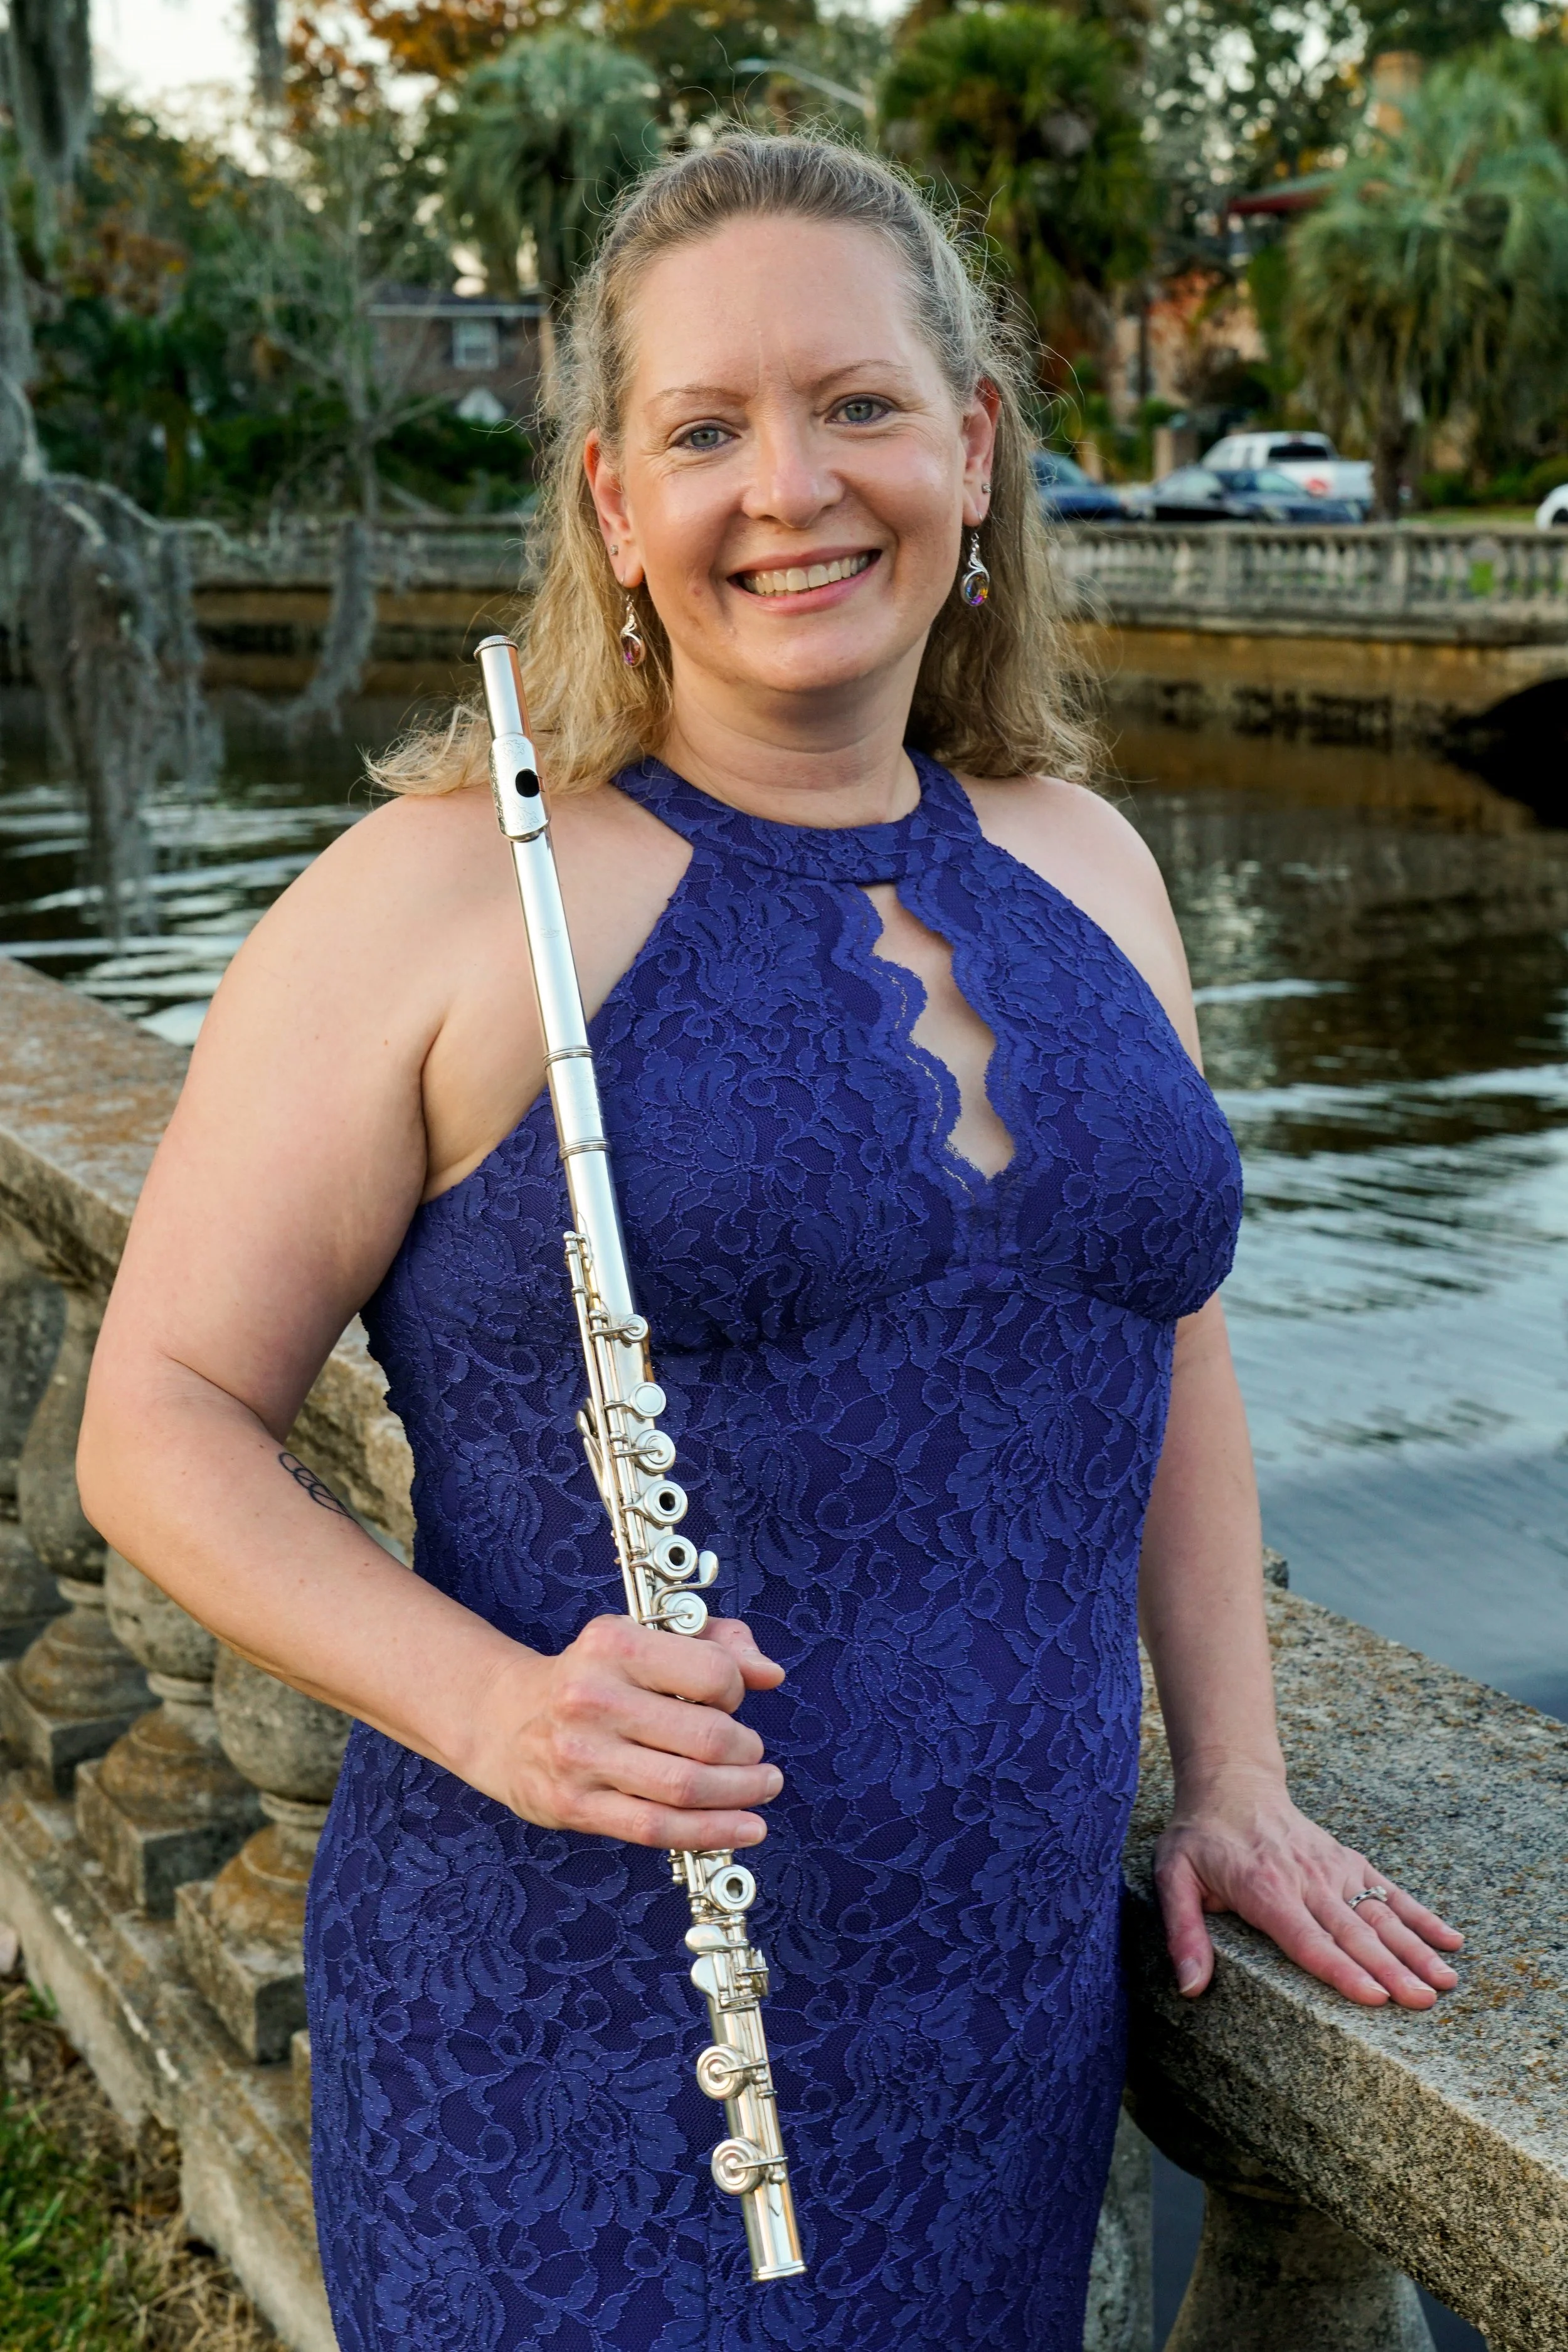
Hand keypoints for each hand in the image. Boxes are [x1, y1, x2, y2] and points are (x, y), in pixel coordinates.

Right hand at [466, 1614, 784, 1849]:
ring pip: (685, 1788)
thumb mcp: (644, 1638)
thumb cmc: (593, 1677)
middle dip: (748, 1753)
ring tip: (762, 1788)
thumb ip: (715, 1643)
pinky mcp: (575, 1805)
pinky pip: (657, 1828)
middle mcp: (594, 1699)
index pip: (712, 1674)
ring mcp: (581, 1757)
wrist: (503, 1719)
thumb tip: (769, 1673)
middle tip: (756, 1756)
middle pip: (705, 1738)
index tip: (732, 1701)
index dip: (738, 1691)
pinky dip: (712, 1832)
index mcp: (615, 1646)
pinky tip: (745, 1828)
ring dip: (740, 1794)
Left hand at [1155, 1768, 1463, 2008]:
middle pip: (1353, 1932)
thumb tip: (1190, 1986)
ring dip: (1415, 1948)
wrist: (1231, 1784)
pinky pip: (1390, 1890)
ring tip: (1446, 1980)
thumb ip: (1183, 1933)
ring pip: (1379, 1914)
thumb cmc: (1200, 1840)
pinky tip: (1451, 1940)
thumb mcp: (1173, 1879)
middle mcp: (1305, 1879)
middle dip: (1391, 1969)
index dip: (1341, 1969)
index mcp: (1264, 1890)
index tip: (1374, 1997)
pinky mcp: (1349, 1861)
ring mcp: (1332, 1869)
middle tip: (1423, 2001)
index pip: (1307, 1938)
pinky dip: (1422, 1915)